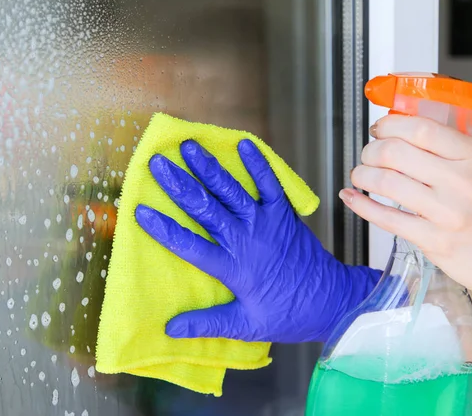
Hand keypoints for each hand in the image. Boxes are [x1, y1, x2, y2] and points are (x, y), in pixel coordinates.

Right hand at [136, 139, 378, 342]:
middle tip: (158, 163)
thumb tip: (171, 329)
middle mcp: (247, 240)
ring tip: (189, 147)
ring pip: (232, 191)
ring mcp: (266, 223)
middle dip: (180, 184)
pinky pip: (270, 184)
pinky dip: (258, 164)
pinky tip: (243, 143)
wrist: (330, 299)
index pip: (191, 246)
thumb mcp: (247, 326)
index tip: (141, 211)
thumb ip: (208, 324)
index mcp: (234, 268)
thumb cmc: (287, 314)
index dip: (165, 229)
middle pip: (207, 209)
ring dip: (209, 167)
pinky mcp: (283, 213)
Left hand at [341, 115, 471, 308]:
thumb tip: (402, 130)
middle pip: (395, 152)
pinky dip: (360, 205)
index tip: (379, 128)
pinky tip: (351, 198)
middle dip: (370, 151)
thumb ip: (449, 150)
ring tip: (360, 176)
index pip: (421, 129)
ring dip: (361, 176)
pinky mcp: (432, 240)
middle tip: (367, 156)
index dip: (390, 125)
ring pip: (385, 183)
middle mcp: (462, 182)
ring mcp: (447, 213)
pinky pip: (385, 218)